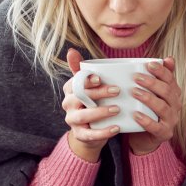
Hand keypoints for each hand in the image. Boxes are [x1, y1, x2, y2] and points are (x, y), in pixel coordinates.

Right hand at [61, 48, 121, 162]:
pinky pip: (90, 135)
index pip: (76, 82)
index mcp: (70, 89)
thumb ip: (83, 70)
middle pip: (81, 97)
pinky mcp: (80, 135)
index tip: (100, 78)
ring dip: (101, 112)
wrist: (89, 131)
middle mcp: (68, 104)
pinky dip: (103, 132)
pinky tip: (117, 128)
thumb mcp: (88, 86)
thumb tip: (71, 50)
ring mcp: (72, 120)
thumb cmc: (92, 102)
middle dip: (98, 93)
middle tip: (117, 90)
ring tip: (117, 109)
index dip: (87, 80)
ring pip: (84, 116)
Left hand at [126, 57, 181, 155]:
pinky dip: (146, 120)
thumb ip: (159, 77)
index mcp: (173, 94)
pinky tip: (135, 114)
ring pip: (162, 108)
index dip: (161, 71)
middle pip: (167, 92)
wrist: (143, 137)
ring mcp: (171, 121)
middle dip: (152, 83)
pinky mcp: (164, 134)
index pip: (170, 79)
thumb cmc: (147, 111)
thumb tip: (168, 58)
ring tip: (134, 92)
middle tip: (136, 77)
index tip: (148, 64)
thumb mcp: (153, 93)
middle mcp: (175, 106)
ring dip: (148, 98)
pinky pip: (156, 127)